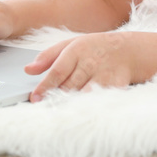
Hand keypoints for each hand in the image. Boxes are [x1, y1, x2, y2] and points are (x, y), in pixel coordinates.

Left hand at [25, 32, 147, 101]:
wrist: (129, 50)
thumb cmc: (94, 48)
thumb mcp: (71, 44)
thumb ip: (48, 56)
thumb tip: (28, 70)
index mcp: (76, 50)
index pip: (57, 71)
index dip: (45, 86)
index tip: (34, 98)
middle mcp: (90, 63)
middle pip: (68, 86)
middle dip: (54, 98)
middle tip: (43, 107)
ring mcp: (103, 75)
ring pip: (82, 95)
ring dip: (69, 104)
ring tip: (57, 112)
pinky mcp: (115, 87)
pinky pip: (98, 100)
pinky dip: (87, 107)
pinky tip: (78, 113)